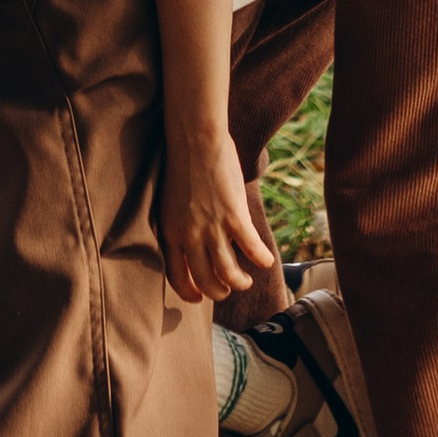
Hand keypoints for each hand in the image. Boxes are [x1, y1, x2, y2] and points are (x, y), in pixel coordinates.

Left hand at [161, 125, 278, 305]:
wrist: (195, 139)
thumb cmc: (183, 163)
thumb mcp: (171, 202)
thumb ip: (181, 224)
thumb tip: (193, 239)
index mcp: (170, 232)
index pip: (177, 277)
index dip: (189, 292)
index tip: (198, 297)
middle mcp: (190, 236)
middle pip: (205, 281)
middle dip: (218, 291)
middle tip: (227, 289)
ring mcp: (213, 228)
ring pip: (228, 273)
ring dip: (239, 282)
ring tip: (245, 281)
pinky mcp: (234, 217)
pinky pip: (251, 249)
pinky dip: (261, 259)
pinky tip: (267, 261)